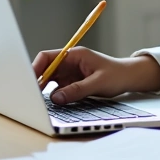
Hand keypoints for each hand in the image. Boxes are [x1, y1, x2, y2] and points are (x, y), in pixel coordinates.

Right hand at [31, 47, 159, 104]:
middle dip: (38, 82)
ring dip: (45, 91)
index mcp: (75, 55)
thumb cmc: (118, 74)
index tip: (30, 81)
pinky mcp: (72, 83)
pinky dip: (54, 96)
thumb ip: (77, 90)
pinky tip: (53, 104)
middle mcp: (69, 63)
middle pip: (46, 70)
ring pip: (50, 81)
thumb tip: (56, 98)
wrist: (130, 78)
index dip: (36, 68)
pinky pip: (58, 89)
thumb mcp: (98, 82)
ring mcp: (70, 73)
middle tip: (32, 96)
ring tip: (40, 102)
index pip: (48, 57)